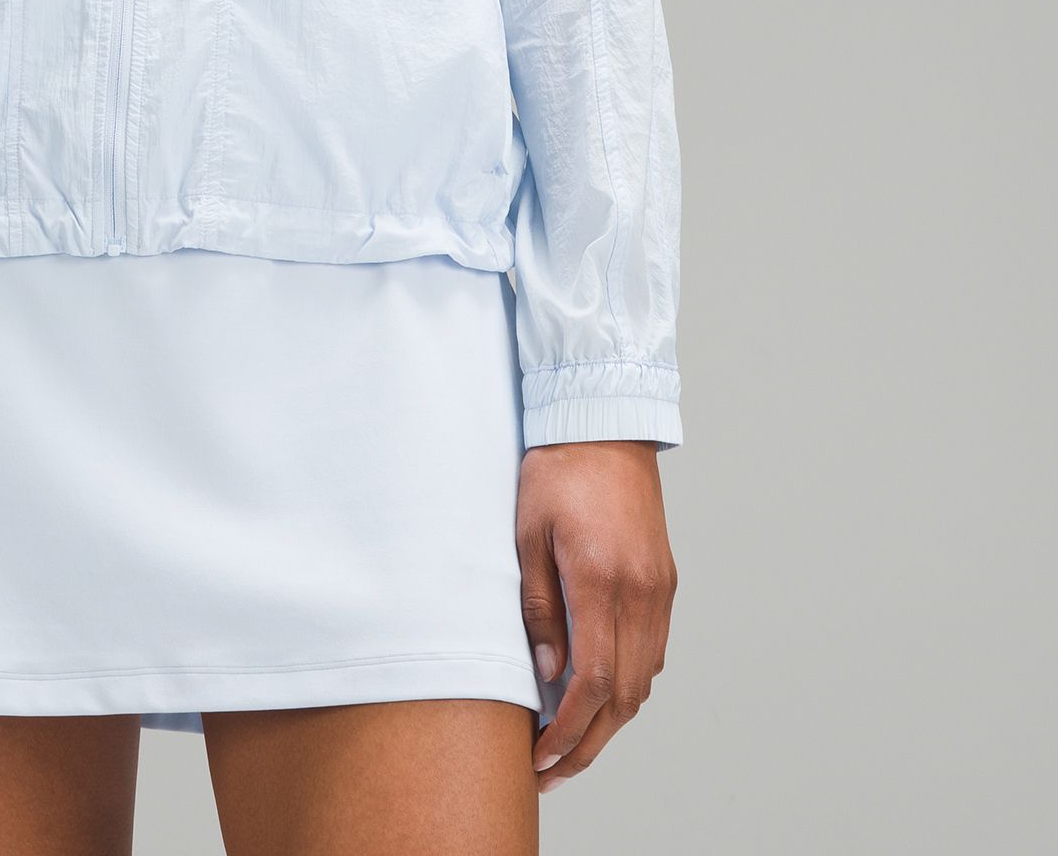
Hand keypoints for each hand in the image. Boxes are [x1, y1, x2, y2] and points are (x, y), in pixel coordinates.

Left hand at [516, 440, 677, 791]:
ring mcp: (660, 589)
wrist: (604, 423)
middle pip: (624, 696)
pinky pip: (653, 651)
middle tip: (553, 770)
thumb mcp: (528, 534)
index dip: (568, 732)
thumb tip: (549, 674)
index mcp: (604, 581)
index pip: (593, 683)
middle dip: (589, 743)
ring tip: (571, 743)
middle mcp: (642, 593)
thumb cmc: (558, 470)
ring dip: (610, 719)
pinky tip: (600, 693)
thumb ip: (539, 607)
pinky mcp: (665, 581)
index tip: (541, 757)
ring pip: (644, 679)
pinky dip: (628, 684)